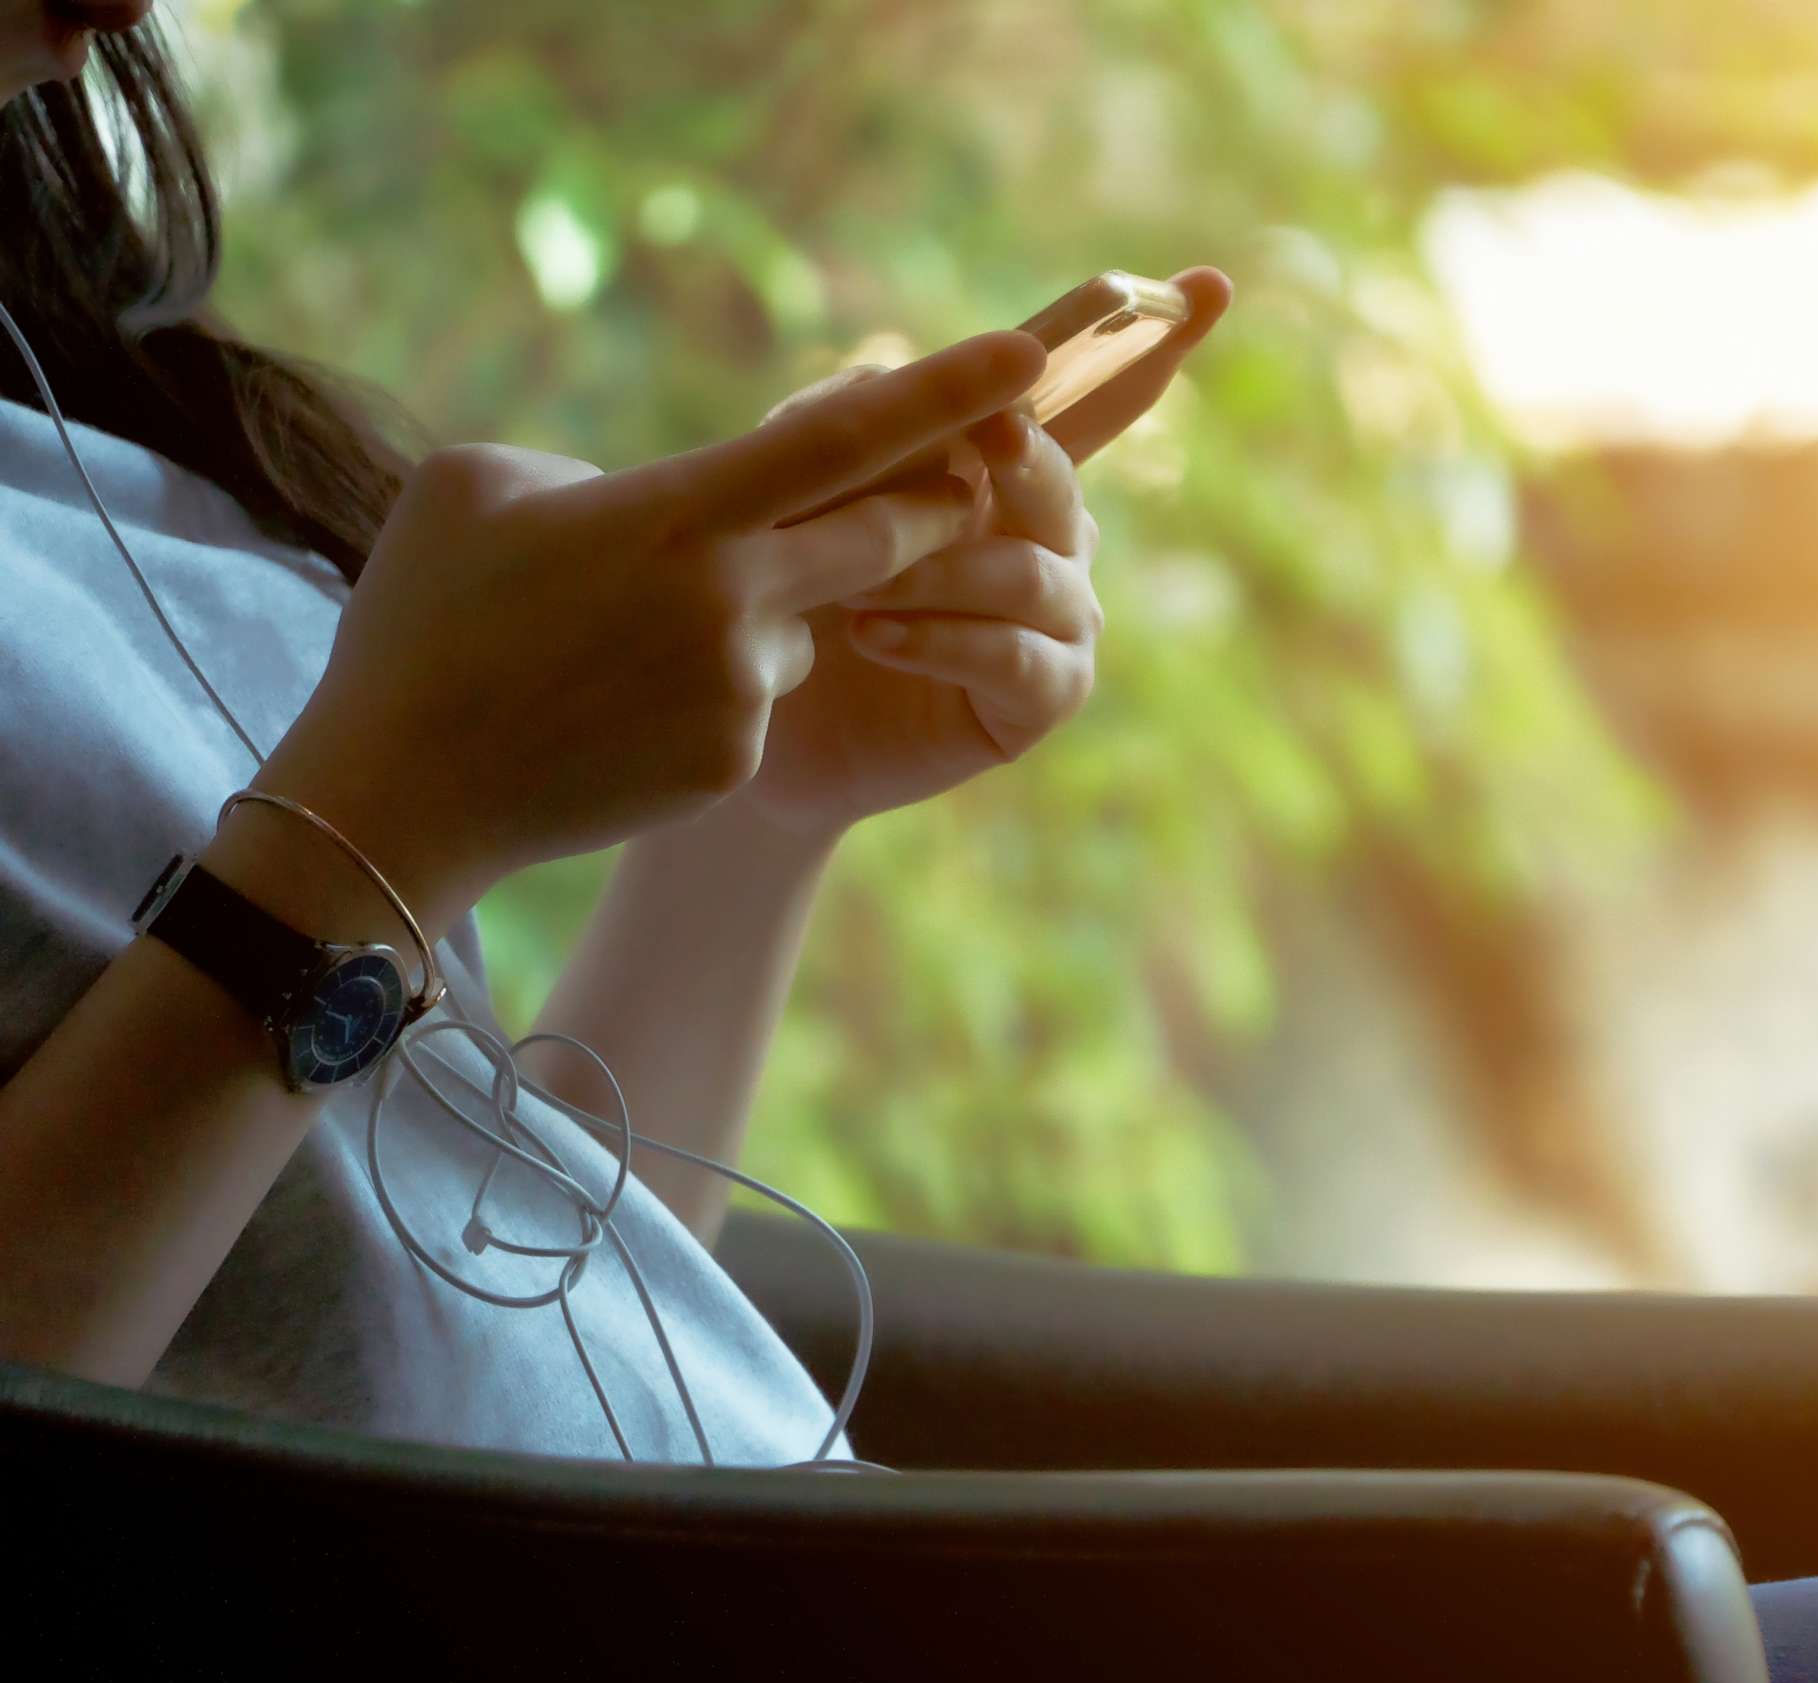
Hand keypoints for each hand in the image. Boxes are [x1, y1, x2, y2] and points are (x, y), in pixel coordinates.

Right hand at [254, 331, 1045, 930]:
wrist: (399, 793)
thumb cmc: (421, 623)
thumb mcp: (476, 489)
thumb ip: (587, 471)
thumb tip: (652, 496)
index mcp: (679, 512)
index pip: (844, 440)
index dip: (943, 395)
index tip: (1021, 357)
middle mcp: (732, 599)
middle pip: (877, 540)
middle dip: (920, 512)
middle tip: (951, 487)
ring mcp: (741, 688)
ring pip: (797, 630)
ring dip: (749, 621)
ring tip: (615, 650)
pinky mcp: (734, 760)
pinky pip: (753, 703)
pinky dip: (705, 694)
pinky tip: (608, 713)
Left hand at [718, 266, 1233, 838]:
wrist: (758, 721)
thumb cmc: (782, 588)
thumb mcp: (796, 485)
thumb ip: (852, 424)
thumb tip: (908, 382)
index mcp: (1011, 468)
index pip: (1091, 394)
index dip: (1154, 341)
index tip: (1210, 283)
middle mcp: (1053, 534)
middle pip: (1058, 477)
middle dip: (1021, 459)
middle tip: (985, 440)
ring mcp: (1060, 616)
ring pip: (1032, 571)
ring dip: (940, 568)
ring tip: (854, 585)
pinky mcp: (1044, 696)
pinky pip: (1017, 654)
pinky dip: (942, 638)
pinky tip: (872, 632)